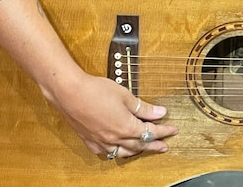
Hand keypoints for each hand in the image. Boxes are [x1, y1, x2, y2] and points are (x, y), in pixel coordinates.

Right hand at [46, 71, 177, 159]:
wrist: (69, 92)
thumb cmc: (96, 91)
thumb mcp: (125, 96)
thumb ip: (143, 107)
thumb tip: (160, 113)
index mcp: (126, 127)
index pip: (151, 132)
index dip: (164, 131)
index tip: (173, 130)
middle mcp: (115, 138)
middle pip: (139, 145)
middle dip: (154, 145)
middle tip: (164, 146)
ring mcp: (101, 141)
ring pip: (123, 152)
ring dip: (136, 150)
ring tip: (144, 148)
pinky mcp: (89, 140)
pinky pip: (105, 151)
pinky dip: (115, 151)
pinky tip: (116, 149)